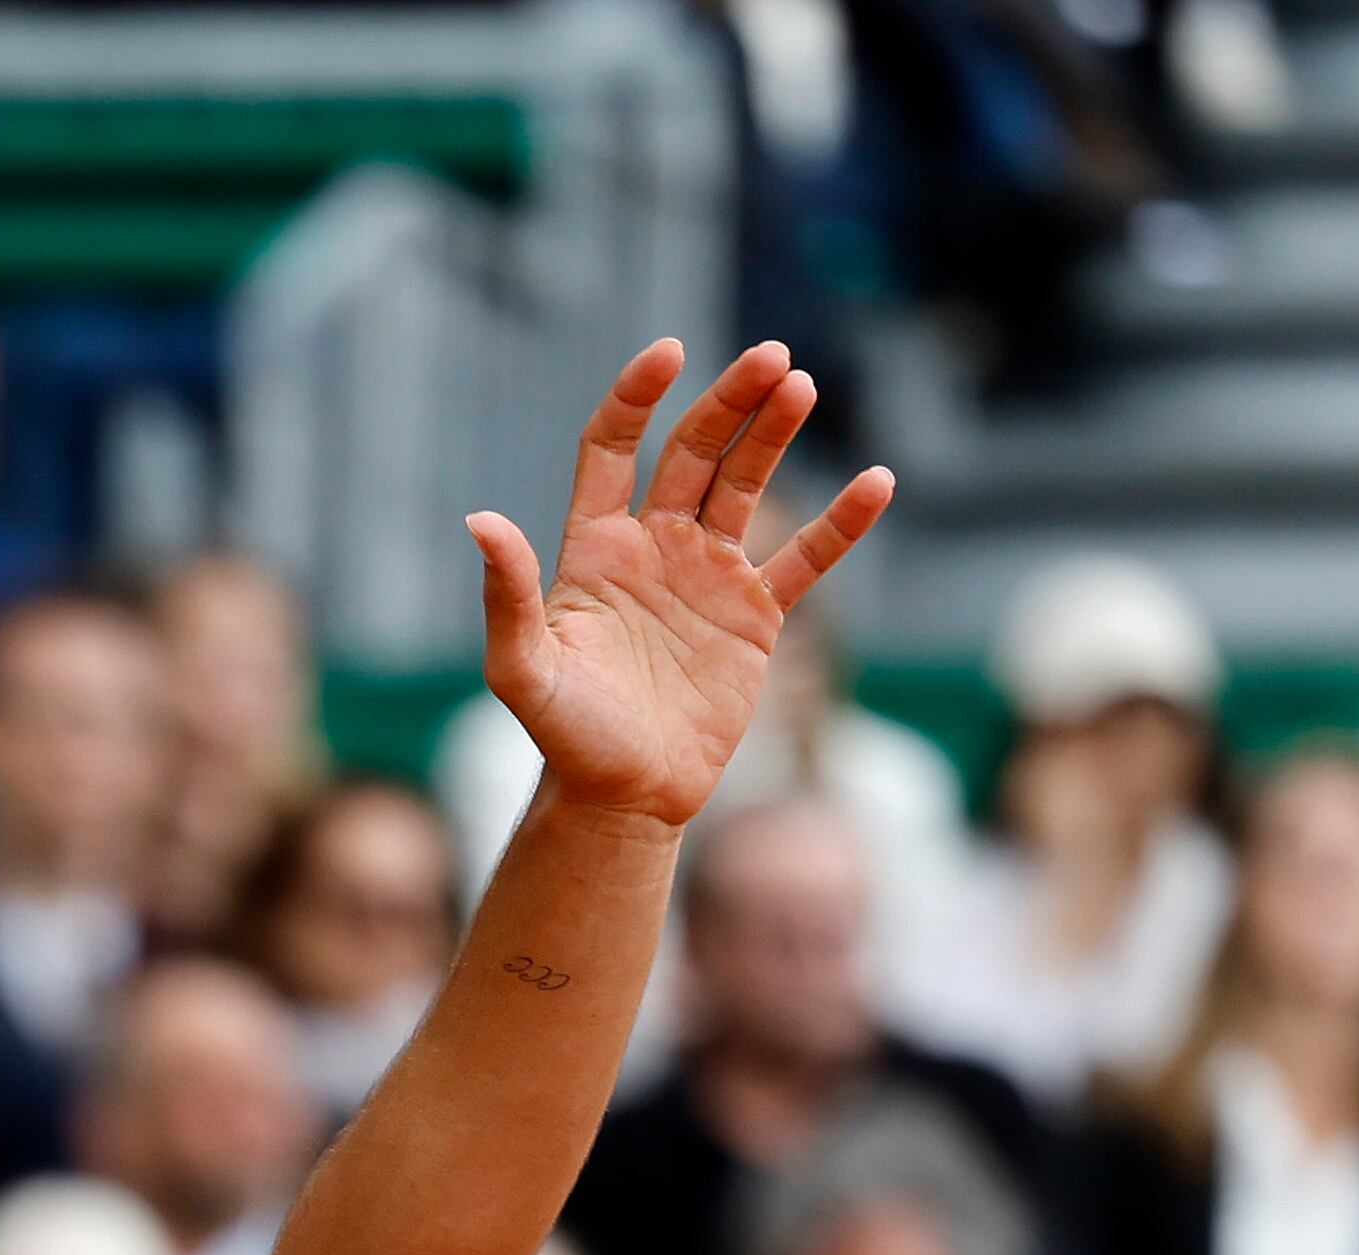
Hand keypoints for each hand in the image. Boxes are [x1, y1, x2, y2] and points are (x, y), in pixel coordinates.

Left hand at [471, 341, 893, 828]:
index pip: (612, 448)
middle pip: (694, 452)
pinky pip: (806, 558)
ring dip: (775, 435)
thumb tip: (480, 521)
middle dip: (730, 401)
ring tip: (802, 386)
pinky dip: (842, 523)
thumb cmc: (565, 736)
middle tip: (772, 357)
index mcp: (595, 548)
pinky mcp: (755, 616)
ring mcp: (709, 576)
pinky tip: (877, 481)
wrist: (625, 797)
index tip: (668, 353)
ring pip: (747, 486)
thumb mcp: (523, 669)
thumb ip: (508, 595)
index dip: (636, 398)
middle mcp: (654, 548)